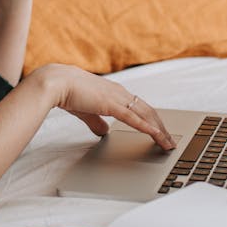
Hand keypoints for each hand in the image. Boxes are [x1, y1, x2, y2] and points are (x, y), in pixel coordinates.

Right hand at [32, 63, 175, 149]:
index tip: (160, 132)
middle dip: (162, 128)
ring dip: (159, 130)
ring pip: (146, 115)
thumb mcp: (86, 110)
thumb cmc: (68, 93)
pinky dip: (147, 128)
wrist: (56, 83)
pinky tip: (156, 136)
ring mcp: (117, 98)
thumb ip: (96, 120)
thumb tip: (104, 132)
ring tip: (168, 144)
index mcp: (115, 92)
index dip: (152, 120)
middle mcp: (120, 93)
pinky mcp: (111, 104)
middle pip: (149, 111)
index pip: (140, 107)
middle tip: (170, 142)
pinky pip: (134, 118)